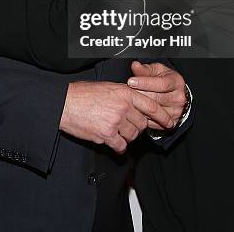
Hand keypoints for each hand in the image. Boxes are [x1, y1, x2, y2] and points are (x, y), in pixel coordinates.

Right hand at [59, 80, 173, 153]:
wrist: (65, 103)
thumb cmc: (84, 94)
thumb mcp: (108, 87)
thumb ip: (125, 95)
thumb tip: (136, 104)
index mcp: (125, 92)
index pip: (151, 105)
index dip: (162, 116)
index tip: (168, 122)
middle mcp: (123, 106)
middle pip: (141, 124)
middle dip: (136, 127)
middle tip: (126, 125)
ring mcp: (115, 121)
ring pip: (132, 135)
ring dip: (126, 136)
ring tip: (115, 130)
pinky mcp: (106, 134)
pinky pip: (121, 146)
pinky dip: (118, 146)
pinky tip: (111, 140)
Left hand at [128, 61, 187, 128]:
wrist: (173, 94)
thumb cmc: (163, 80)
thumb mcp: (156, 70)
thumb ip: (145, 69)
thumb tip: (135, 65)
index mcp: (177, 82)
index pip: (161, 84)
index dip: (145, 83)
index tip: (131, 81)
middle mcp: (179, 97)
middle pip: (157, 98)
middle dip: (139, 94)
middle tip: (126, 91)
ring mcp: (176, 111)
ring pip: (154, 111)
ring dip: (140, 106)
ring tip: (129, 100)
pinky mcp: (171, 121)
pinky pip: (154, 121)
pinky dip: (143, 116)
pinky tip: (135, 110)